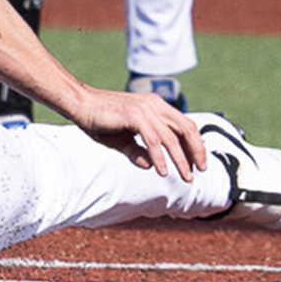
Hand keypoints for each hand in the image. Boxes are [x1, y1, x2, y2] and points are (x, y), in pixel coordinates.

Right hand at [71, 89, 205, 179]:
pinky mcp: (135, 116)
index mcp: (155, 106)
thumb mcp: (122, 140)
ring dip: (180, 160)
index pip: (184, 124)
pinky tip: (161, 171)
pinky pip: (153, 140)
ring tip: (186, 177)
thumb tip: (151, 166)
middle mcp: (155, 105)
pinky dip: (160, 157)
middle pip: (186, 128)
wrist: (80, 105)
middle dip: (196, 151)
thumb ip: (138, 151)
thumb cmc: (99, 120)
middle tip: (200, 170)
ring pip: (172, 138)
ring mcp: (146, 109)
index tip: (196, 162)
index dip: (194, 144)